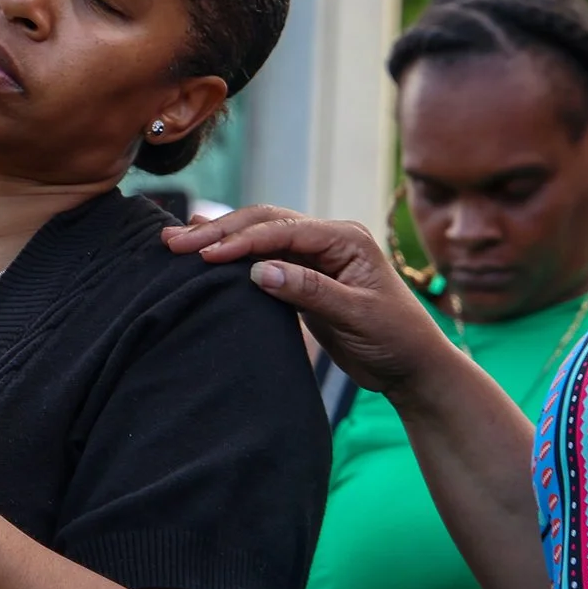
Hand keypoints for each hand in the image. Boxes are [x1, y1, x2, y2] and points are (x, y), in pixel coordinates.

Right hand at [165, 206, 452, 397]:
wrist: (413, 365)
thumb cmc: (395, 340)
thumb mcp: (356, 317)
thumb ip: (310, 291)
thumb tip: (259, 271)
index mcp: (346, 239)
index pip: (284, 230)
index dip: (242, 240)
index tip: (205, 254)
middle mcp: (329, 239)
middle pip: (265, 223)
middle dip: (219, 231)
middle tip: (174, 242)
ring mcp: (316, 255)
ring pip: (260, 236)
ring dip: (220, 238)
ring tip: (176, 241)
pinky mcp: (305, 275)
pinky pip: (263, 257)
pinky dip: (233, 255)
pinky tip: (204, 252)